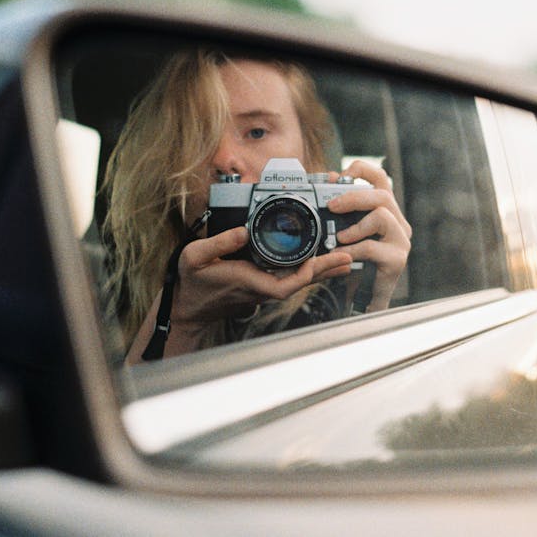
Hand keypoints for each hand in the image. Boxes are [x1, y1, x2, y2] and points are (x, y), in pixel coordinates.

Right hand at [173, 226, 352, 326]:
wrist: (189, 305)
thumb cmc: (193, 283)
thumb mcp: (195, 257)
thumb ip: (217, 243)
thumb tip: (242, 231)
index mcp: (249, 283)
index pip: (284, 286)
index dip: (303, 275)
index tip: (315, 259)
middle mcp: (262, 288)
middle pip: (300, 283)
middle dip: (325, 270)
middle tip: (347, 257)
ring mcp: (264, 288)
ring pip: (299, 281)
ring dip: (322, 269)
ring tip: (344, 259)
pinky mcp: (263, 285)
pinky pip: (291, 278)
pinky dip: (309, 269)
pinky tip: (321, 262)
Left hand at [326, 160, 411, 311]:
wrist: (363, 298)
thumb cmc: (352, 261)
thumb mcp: (343, 230)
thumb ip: (339, 210)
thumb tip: (327, 179)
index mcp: (386, 210)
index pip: (381, 179)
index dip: (363, 169)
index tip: (342, 173)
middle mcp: (398, 222)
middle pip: (382, 195)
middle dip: (354, 197)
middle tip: (332, 206)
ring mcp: (400, 241)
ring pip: (382, 216)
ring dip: (355, 224)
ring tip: (339, 237)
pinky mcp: (396, 260)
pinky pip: (372, 247)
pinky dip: (351, 249)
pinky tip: (340, 253)